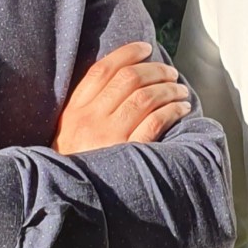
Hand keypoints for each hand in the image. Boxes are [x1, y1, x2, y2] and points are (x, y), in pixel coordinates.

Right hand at [53, 41, 190, 154]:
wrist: (66, 199)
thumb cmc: (72, 164)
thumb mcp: (68, 131)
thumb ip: (87, 107)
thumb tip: (120, 81)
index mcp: (74, 110)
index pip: (102, 70)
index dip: (126, 54)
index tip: (145, 47)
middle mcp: (91, 119)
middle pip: (127, 80)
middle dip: (154, 70)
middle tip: (169, 70)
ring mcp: (110, 137)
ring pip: (144, 98)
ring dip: (167, 89)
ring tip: (180, 89)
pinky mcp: (128, 155)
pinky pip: (154, 124)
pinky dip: (170, 111)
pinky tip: (181, 109)